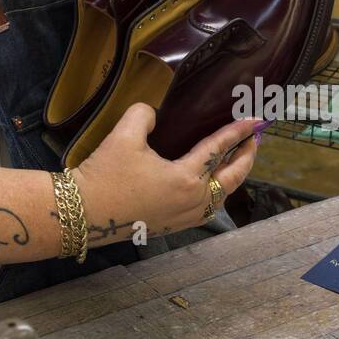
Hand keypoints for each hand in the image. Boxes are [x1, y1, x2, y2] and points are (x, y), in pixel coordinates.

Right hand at [71, 104, 258, 242]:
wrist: (84, 214)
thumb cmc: (105, 176)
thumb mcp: (123, 136)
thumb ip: (144, 115)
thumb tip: (153, 114)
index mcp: (185, 178)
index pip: (218, 149)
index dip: (237, 132)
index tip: (254, 120)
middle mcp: (192, 201)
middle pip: (231, 178)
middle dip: (246, 157)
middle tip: (255, 139)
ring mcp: (184, 217)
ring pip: (221, 196)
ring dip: (233, 177)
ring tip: (237, 160)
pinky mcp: (173, 225)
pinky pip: (207, 208)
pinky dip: (217, 193)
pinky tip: (210, 186)